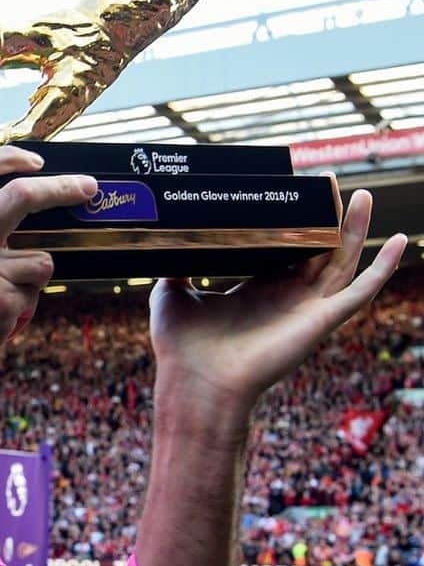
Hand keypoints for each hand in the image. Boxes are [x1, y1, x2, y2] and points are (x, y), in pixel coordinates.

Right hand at [0, 147, 95, 413]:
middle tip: (87, 188)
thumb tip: (6, 214)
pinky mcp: (2, 304)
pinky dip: (22, 311)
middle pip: (22, 194)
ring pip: (39, 259)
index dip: (9, 157)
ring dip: (31, 281)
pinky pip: (34, 296)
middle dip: (64, 187)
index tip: (35, 160)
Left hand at [149, 187, 406, 424]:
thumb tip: (166, 242)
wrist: (196, 383)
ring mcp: (305, 310)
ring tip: (362, 195)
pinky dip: (383, 268)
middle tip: (330, 182)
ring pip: (342, 261)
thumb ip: (176, 268)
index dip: (291, 224)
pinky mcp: (321, 321)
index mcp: (255, 291)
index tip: (292, 192)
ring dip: (356, 228)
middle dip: (327, 217)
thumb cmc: (181, 348)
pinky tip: (401, 241)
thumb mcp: (172, 295)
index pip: (282, 252)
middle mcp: (284, 299)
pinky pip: (360, 292)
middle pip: (317, 251)